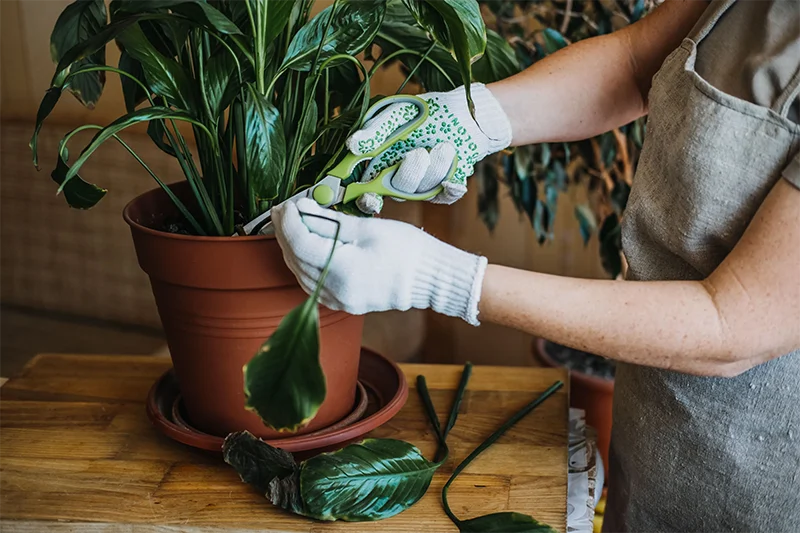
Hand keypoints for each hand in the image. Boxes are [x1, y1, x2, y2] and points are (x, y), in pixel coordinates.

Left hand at [272, 198, 488, 325]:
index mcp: (343, 270)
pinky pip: (312, 282)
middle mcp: (336, 291)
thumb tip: (302, 209)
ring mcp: (338, 300)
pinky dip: (304, 263)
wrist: (431, 279)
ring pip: (300, 272)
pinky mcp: (343, 302)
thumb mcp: (368, 228)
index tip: (287, 204)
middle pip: (296, 259)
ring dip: (292, 247)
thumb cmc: (408, 250)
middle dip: (286, 232)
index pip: (301, 243)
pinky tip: (305, 246)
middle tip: (283, 209)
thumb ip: (330, 222)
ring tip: (291, 224)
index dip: (289, 221)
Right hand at [346, 83, 511, 213]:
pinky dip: (451, 185)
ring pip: (421, 192)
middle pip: (395, 192)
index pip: (364, 189)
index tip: (369, 195)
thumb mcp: (398, 114)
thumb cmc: (428, 112)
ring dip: (435, 167)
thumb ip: (376, 130)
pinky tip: (456, 164)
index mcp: (379, 162)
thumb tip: (352, 145)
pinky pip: (444, 196)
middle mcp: (397, 178)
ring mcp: (421, 186)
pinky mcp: (443, 190)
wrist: (467, 116)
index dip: (364, 198)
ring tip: (446, 145)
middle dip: (409, 174)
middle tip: (419, 153)